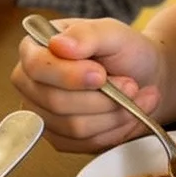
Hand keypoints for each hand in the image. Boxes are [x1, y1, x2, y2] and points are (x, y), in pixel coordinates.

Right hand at [10, 18, 161, 152]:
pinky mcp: (60, 139)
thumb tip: (59, 44)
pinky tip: (128, 114)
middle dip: (102, 97)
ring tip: (136, 98)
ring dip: (113, 114)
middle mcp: (31, 83)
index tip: (101, 75)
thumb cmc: (124, 51)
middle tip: (131, 85)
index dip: (69, 75)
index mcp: (35, 48)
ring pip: (73, 127)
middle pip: (55, 102)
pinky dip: (114, 131)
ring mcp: (43, 114)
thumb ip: (86, 35)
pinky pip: (84, 144)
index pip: (36, 67)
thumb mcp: (112, 32)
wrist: (143, 76)